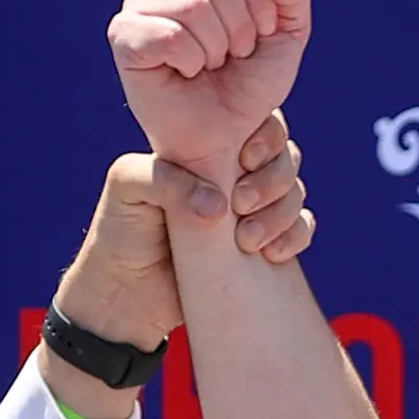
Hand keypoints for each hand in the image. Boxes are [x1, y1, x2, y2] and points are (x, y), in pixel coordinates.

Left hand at [48, 119, 312, 349]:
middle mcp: (234, 173)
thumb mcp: (128, 188)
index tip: (246, 159)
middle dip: (273, 179)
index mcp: (205, 147)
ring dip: (282, 212)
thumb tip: (221, 206)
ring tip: (248, 240)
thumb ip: (166, 181)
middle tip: (242, 204)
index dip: (264, 135)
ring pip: (294, 193)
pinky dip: (295, 236)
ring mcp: (251, 210)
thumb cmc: (120, 230)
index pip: (254, 123)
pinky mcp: (263, 245)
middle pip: (283, 157)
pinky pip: (299, 230)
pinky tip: (271, 254)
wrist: (126, 294)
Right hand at [108, 0, 311, 186]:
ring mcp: (140, 4)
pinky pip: (170, 34)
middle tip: (232, 56)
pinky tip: (186, 72)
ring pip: (193, 5)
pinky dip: (191, 60)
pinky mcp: (124, 34)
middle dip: (241, 28)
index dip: (261, 2)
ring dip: (216, 47)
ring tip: (209, 66)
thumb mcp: (289, 33)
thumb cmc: (250, 84)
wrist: (229, 136)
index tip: (258, 35)